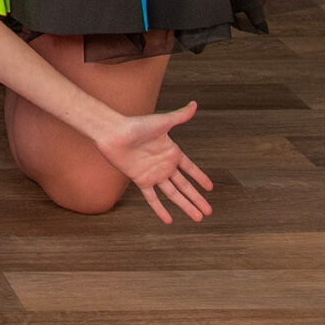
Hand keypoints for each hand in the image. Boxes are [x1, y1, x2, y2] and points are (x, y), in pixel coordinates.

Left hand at [95, 100, 214, 224]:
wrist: (114, 133)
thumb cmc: (137, 124)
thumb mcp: (162, 122)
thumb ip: (180, 116)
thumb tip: (194, 104)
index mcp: (171, 151)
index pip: (190, 169)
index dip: (200, 178)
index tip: (210, 188)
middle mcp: (164, 165)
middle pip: (185, 186)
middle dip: (197, 199)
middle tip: (209, 211)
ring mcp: (153, 174)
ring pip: (173, 194)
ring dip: (185, 206)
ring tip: (198, 218)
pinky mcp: (141, 180)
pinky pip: (152, 198)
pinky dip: (160, 209)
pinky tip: (169, 220)